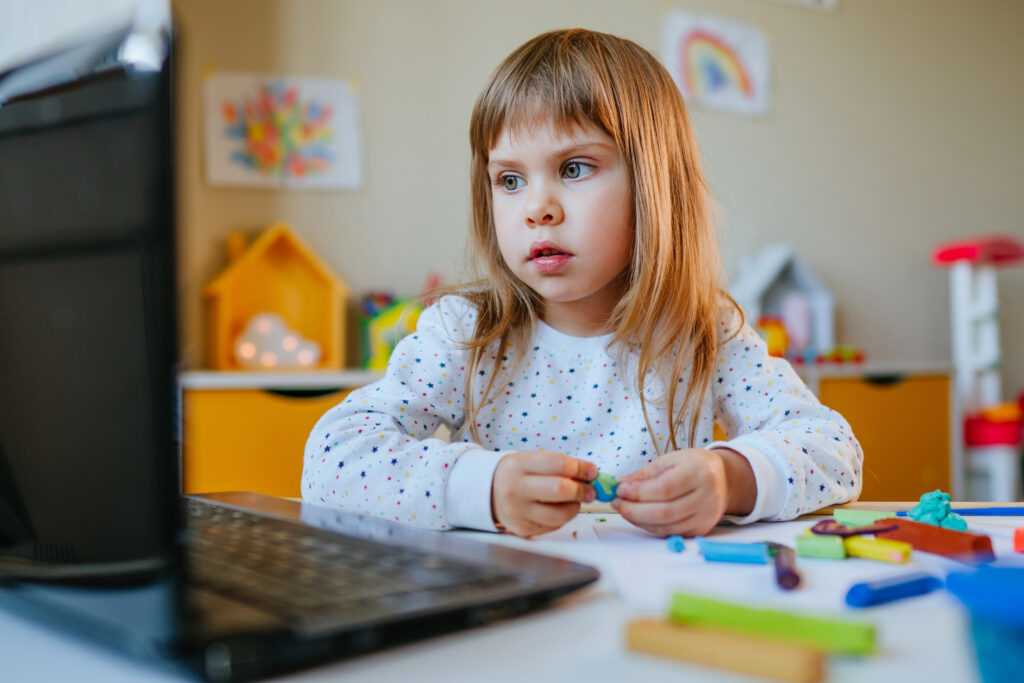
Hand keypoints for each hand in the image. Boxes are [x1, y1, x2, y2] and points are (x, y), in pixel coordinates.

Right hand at [491, 450, 597, 537]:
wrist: (489, 491)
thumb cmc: (518, 473)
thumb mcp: (532, 460)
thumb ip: (560, 465)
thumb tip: (592, 474)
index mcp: (519, 465)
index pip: (558, 465)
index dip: (581, 468)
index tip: (592, 471)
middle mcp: (515, 489)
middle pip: (560, 490)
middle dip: (582, 490)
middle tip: (590, 490)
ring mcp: (518, 512)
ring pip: (560, 514)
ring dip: (575, 507)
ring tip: (575, 501)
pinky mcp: (522, 529)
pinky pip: (553, 526)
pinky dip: (563, 517)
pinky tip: (560, 509)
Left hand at [611, 448, 754, 536]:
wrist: (723, 479)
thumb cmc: (694, 466)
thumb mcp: (672, 460)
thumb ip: (646, 474)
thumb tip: (620, 484)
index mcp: (700, 473)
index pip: (664, 488)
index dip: (639, 492)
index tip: (619, 490)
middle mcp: (707, 497)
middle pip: (664, 512)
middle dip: (634, 510)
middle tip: (616, 503)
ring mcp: (706, 516)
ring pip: (666, 526)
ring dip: (639, 520)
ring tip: (624, 509)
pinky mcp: (701, 529)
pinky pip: (670, 533)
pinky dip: (650, 527)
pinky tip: (639, 518)